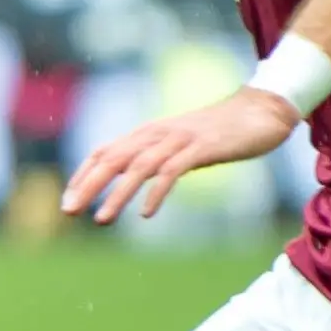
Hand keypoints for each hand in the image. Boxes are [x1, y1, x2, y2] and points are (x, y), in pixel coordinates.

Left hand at [64, 85, 301, 223]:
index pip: (105, 151)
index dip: (83, 174)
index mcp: (150, 133)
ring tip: (101, 220)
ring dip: (117, 194)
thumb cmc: (221, 131)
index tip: (67, 200)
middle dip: (88, 185)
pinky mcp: (202, 147)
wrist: (263, 110)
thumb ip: (158, 158)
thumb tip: (134, 180)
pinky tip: (147, 213)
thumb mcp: (182, 144)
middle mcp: (159, 133)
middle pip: (114, 157)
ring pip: (139, 166)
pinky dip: (157, 191)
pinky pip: (173, 170)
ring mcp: (180, 139)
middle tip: (68, 211)